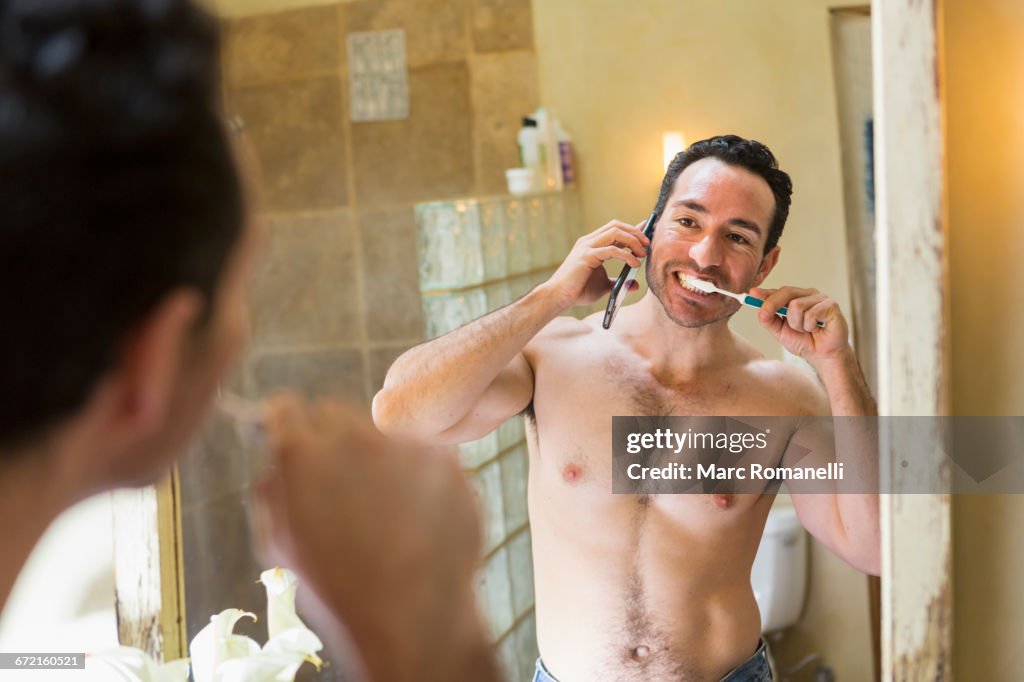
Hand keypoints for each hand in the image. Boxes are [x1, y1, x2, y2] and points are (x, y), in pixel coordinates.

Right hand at [252, 394, 495, 681]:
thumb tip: (276, 453)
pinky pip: (424, 456)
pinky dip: (420, 477)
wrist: (412, 615)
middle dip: (332, 439)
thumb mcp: (279, 543)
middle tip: (342, 483)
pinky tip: (419, 519)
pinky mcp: (445, 458)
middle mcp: (351, 437)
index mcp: (301, 455)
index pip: (284, 408)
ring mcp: (402, 444)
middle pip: (334, 413)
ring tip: (387, 516)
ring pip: (382, 436)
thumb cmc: (338, 587)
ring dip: (379, 459)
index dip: (287, 423)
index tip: (294, 435)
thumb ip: (272, 486)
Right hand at [543, 219, 649, 308]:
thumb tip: (635, 285)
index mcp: (592, 244)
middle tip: (647, 245)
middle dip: (635, 232)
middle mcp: (589, 241)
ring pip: (615, 232)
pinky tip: (634, 264)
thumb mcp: (604, 285)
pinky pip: (612, 250)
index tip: (647, 231)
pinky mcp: (586, 256)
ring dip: (633, 240)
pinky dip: (626, 255)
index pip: (615, 229)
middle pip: (616, 225)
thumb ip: (618, 282)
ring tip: (642, 254)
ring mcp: (587, 246)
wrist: (558, 297)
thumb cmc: (578, 291)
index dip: (632, 228)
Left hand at [750, 286, 851, 363]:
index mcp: (797, 297)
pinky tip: (816, 330)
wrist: (823, 356)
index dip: (765, 293)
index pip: (779, 291)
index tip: (751, 294)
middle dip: (772, 305)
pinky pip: (810, 314)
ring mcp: (821, 298)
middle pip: (786, 292)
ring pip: (796, 305)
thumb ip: (768, 320)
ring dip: (797, 324)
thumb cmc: (805, 342)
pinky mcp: (831, 305)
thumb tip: (759, 309)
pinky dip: (809, 326)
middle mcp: (809, 294)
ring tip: (806, 330)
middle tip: (767, 317)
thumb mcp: (780, 331)